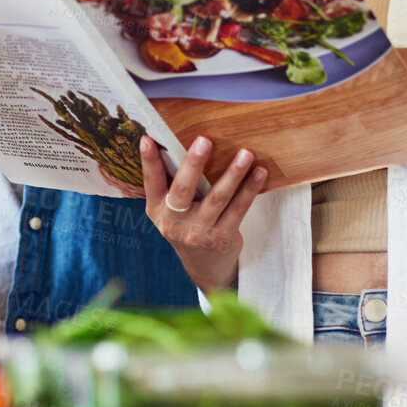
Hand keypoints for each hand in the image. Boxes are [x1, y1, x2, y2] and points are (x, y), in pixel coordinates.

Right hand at [141, 135, 266, 291]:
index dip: (149, 161)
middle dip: (193, 163)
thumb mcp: (170, 211)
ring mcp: (199, 232)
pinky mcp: (222, 237)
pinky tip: (259, 172)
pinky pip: (239, 208)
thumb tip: (178, 143)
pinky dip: (250, 189)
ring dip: (233, 174)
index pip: (151, 182)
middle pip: (183, 189)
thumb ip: (171, 185)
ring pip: (217, 198)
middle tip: (204, 140)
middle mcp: (175, 222)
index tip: (147, 139)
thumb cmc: (187, 226)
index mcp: (158, 210)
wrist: (204, 268)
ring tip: (245, 153)